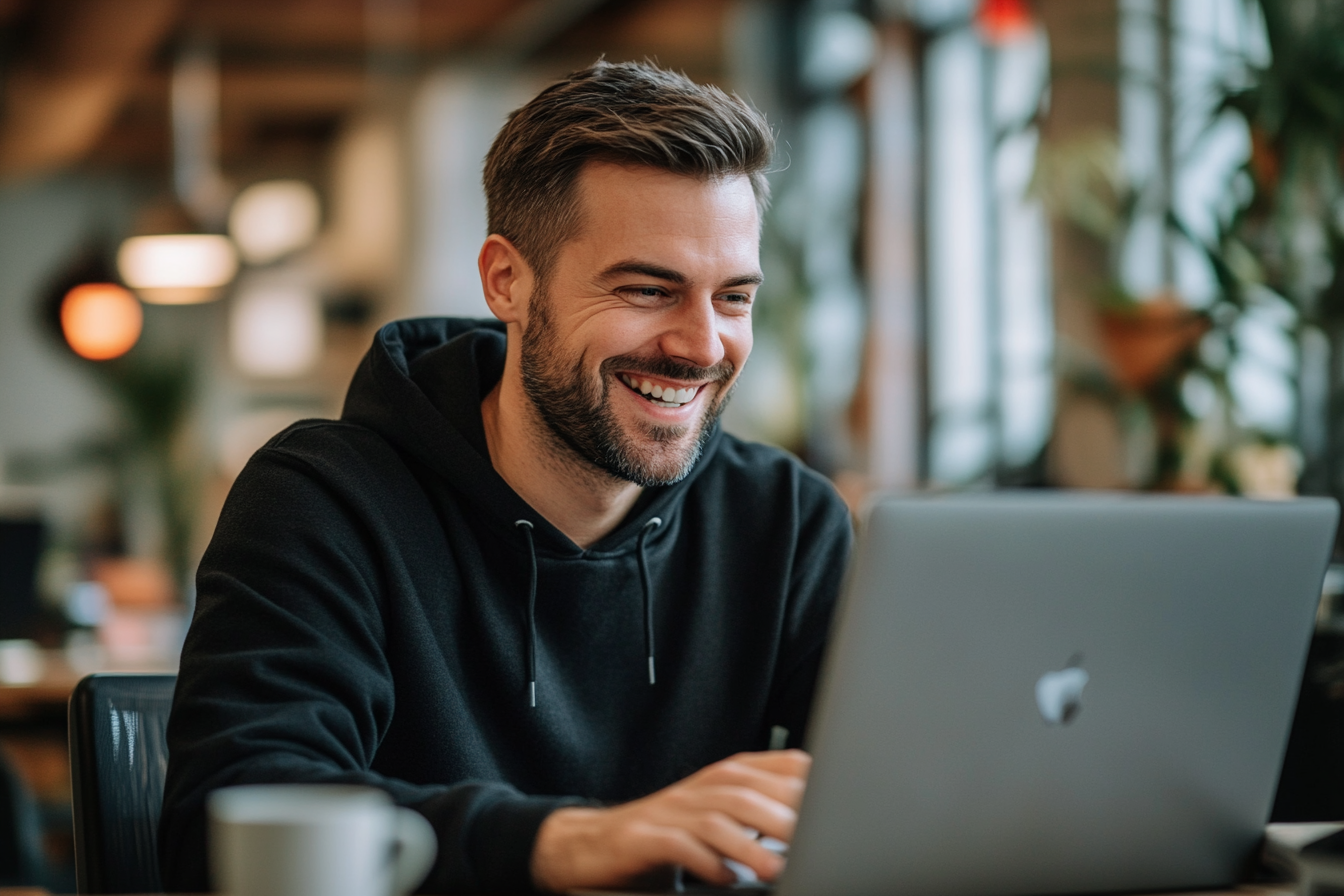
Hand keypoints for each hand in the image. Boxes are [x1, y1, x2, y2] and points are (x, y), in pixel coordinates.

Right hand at [530, 749, 809, 891]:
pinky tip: (724, 878)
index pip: (773, 765)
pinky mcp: (645, 837)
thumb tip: (818, 815)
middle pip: (747, 791)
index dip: (805, 778)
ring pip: (716, 819)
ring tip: (775, 867)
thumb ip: (762, 810)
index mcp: (723, 777)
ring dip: (748, 843)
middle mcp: (699, 788)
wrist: (600, 843)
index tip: (839, 796)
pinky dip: (704, 861)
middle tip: (815, 840)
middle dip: (782, 814)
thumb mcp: (719, 815)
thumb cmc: (670, 832)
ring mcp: (670, 811)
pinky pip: (678, 845)